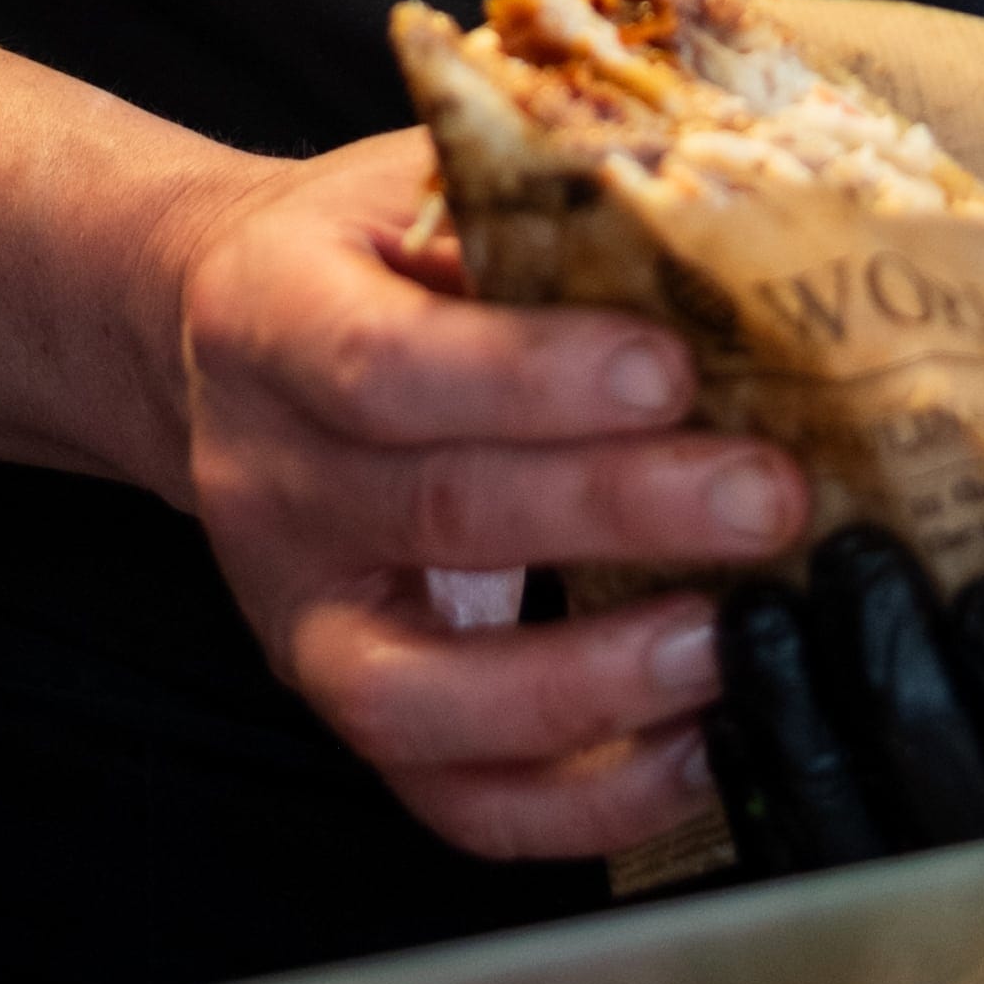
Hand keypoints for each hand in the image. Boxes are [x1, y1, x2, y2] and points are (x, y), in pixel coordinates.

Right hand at [161, 132, 809, 862]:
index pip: (388, 367)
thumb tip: (725, 224)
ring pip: (428, 698)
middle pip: (439, 517)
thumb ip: (532, 198)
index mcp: (271, 322)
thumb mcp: (414, 180)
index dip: (530, 377)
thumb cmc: (362, 252)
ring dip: (598, 681)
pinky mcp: (349, 705)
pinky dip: (584, 802)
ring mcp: (299, 616)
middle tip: (768, 497)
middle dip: (622, 512)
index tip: (669, 368)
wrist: (216, 340)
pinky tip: (698, 750)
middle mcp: (271, 483)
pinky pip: (456, 799)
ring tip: (735, 642)